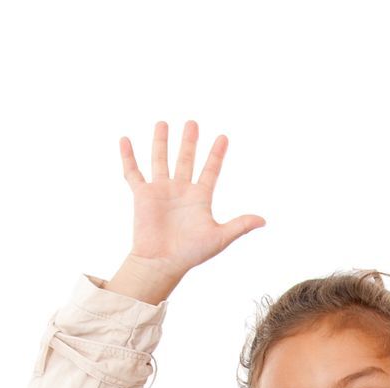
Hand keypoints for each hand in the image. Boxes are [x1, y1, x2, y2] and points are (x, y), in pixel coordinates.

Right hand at [107, 121, 263, 304]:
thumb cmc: (192, 253)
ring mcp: (161, 191)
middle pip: (186, 159)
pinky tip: (125, 140)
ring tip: (163, 123)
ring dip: (161, 142)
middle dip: (190, 142)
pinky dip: (128, 157)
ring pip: (160, 160)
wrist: (163, 262)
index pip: (211, 171)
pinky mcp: (143, 195)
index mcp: (200, 198)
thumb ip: (240, 225)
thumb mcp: (220, 238)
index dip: (217, 155)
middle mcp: (181, 190)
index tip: (224, 137)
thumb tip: (264, 220)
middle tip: (193, 123)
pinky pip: (133, 172)